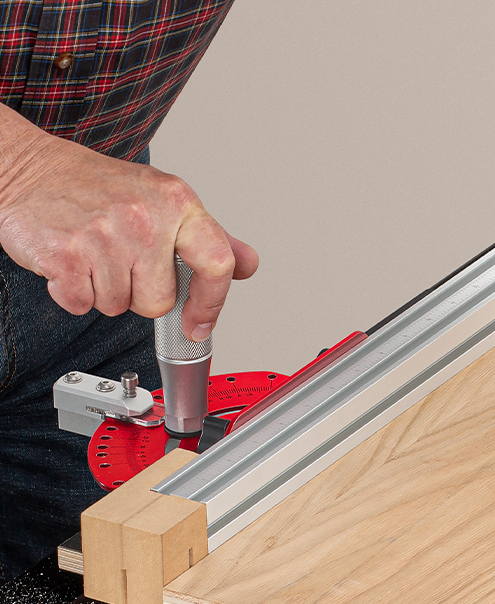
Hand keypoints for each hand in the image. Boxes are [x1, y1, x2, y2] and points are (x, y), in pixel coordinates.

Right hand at [0, 108, 256, 340]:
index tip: (200, 324)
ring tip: (92, 254)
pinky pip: (84, 304)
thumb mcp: (161, 199)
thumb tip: (247, 264)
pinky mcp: (67, 255)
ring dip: (104, 291)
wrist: (25, 167)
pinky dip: (73, 293)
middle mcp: (144, 216)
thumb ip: (209, 237)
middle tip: (119, 259)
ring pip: (121, 307)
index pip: (218, 263)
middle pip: (160, 301)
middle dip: (138, 292)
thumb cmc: (94, 187)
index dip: (212, 303)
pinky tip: (70, 261)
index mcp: (176, 201)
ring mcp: (105, 235)